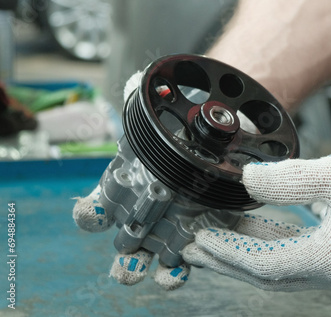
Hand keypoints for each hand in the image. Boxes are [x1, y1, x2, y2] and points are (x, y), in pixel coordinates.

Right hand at [72, 72, 189, 290]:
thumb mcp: (166, 114)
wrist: (218, 140)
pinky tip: (186, 264)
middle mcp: (140, 214)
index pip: (93, 210)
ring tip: (156, 269)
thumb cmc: (182, 130)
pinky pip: (185, 262)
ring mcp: (166, 230)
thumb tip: (138, 82)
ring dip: (148, 267)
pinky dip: (181, 269)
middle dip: (125, 248)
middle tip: (132, 248)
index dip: (91, 213)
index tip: (95, 211)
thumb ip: (151, 99)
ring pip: (148, 259)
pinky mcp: (197, 237)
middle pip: (122, 241)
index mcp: (123, 189)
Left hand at [182, 136, 330, 292]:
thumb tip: (247, 180)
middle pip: (267, 273)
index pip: (263, 264)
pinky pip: (297, 255)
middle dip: (228, 258)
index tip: (199, 236)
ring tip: (216, 237)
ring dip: (247, 251)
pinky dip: (272, 243)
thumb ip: (286, 181)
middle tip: (195, 245)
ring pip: (280, 265)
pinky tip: (254, 228)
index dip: (227, 251)